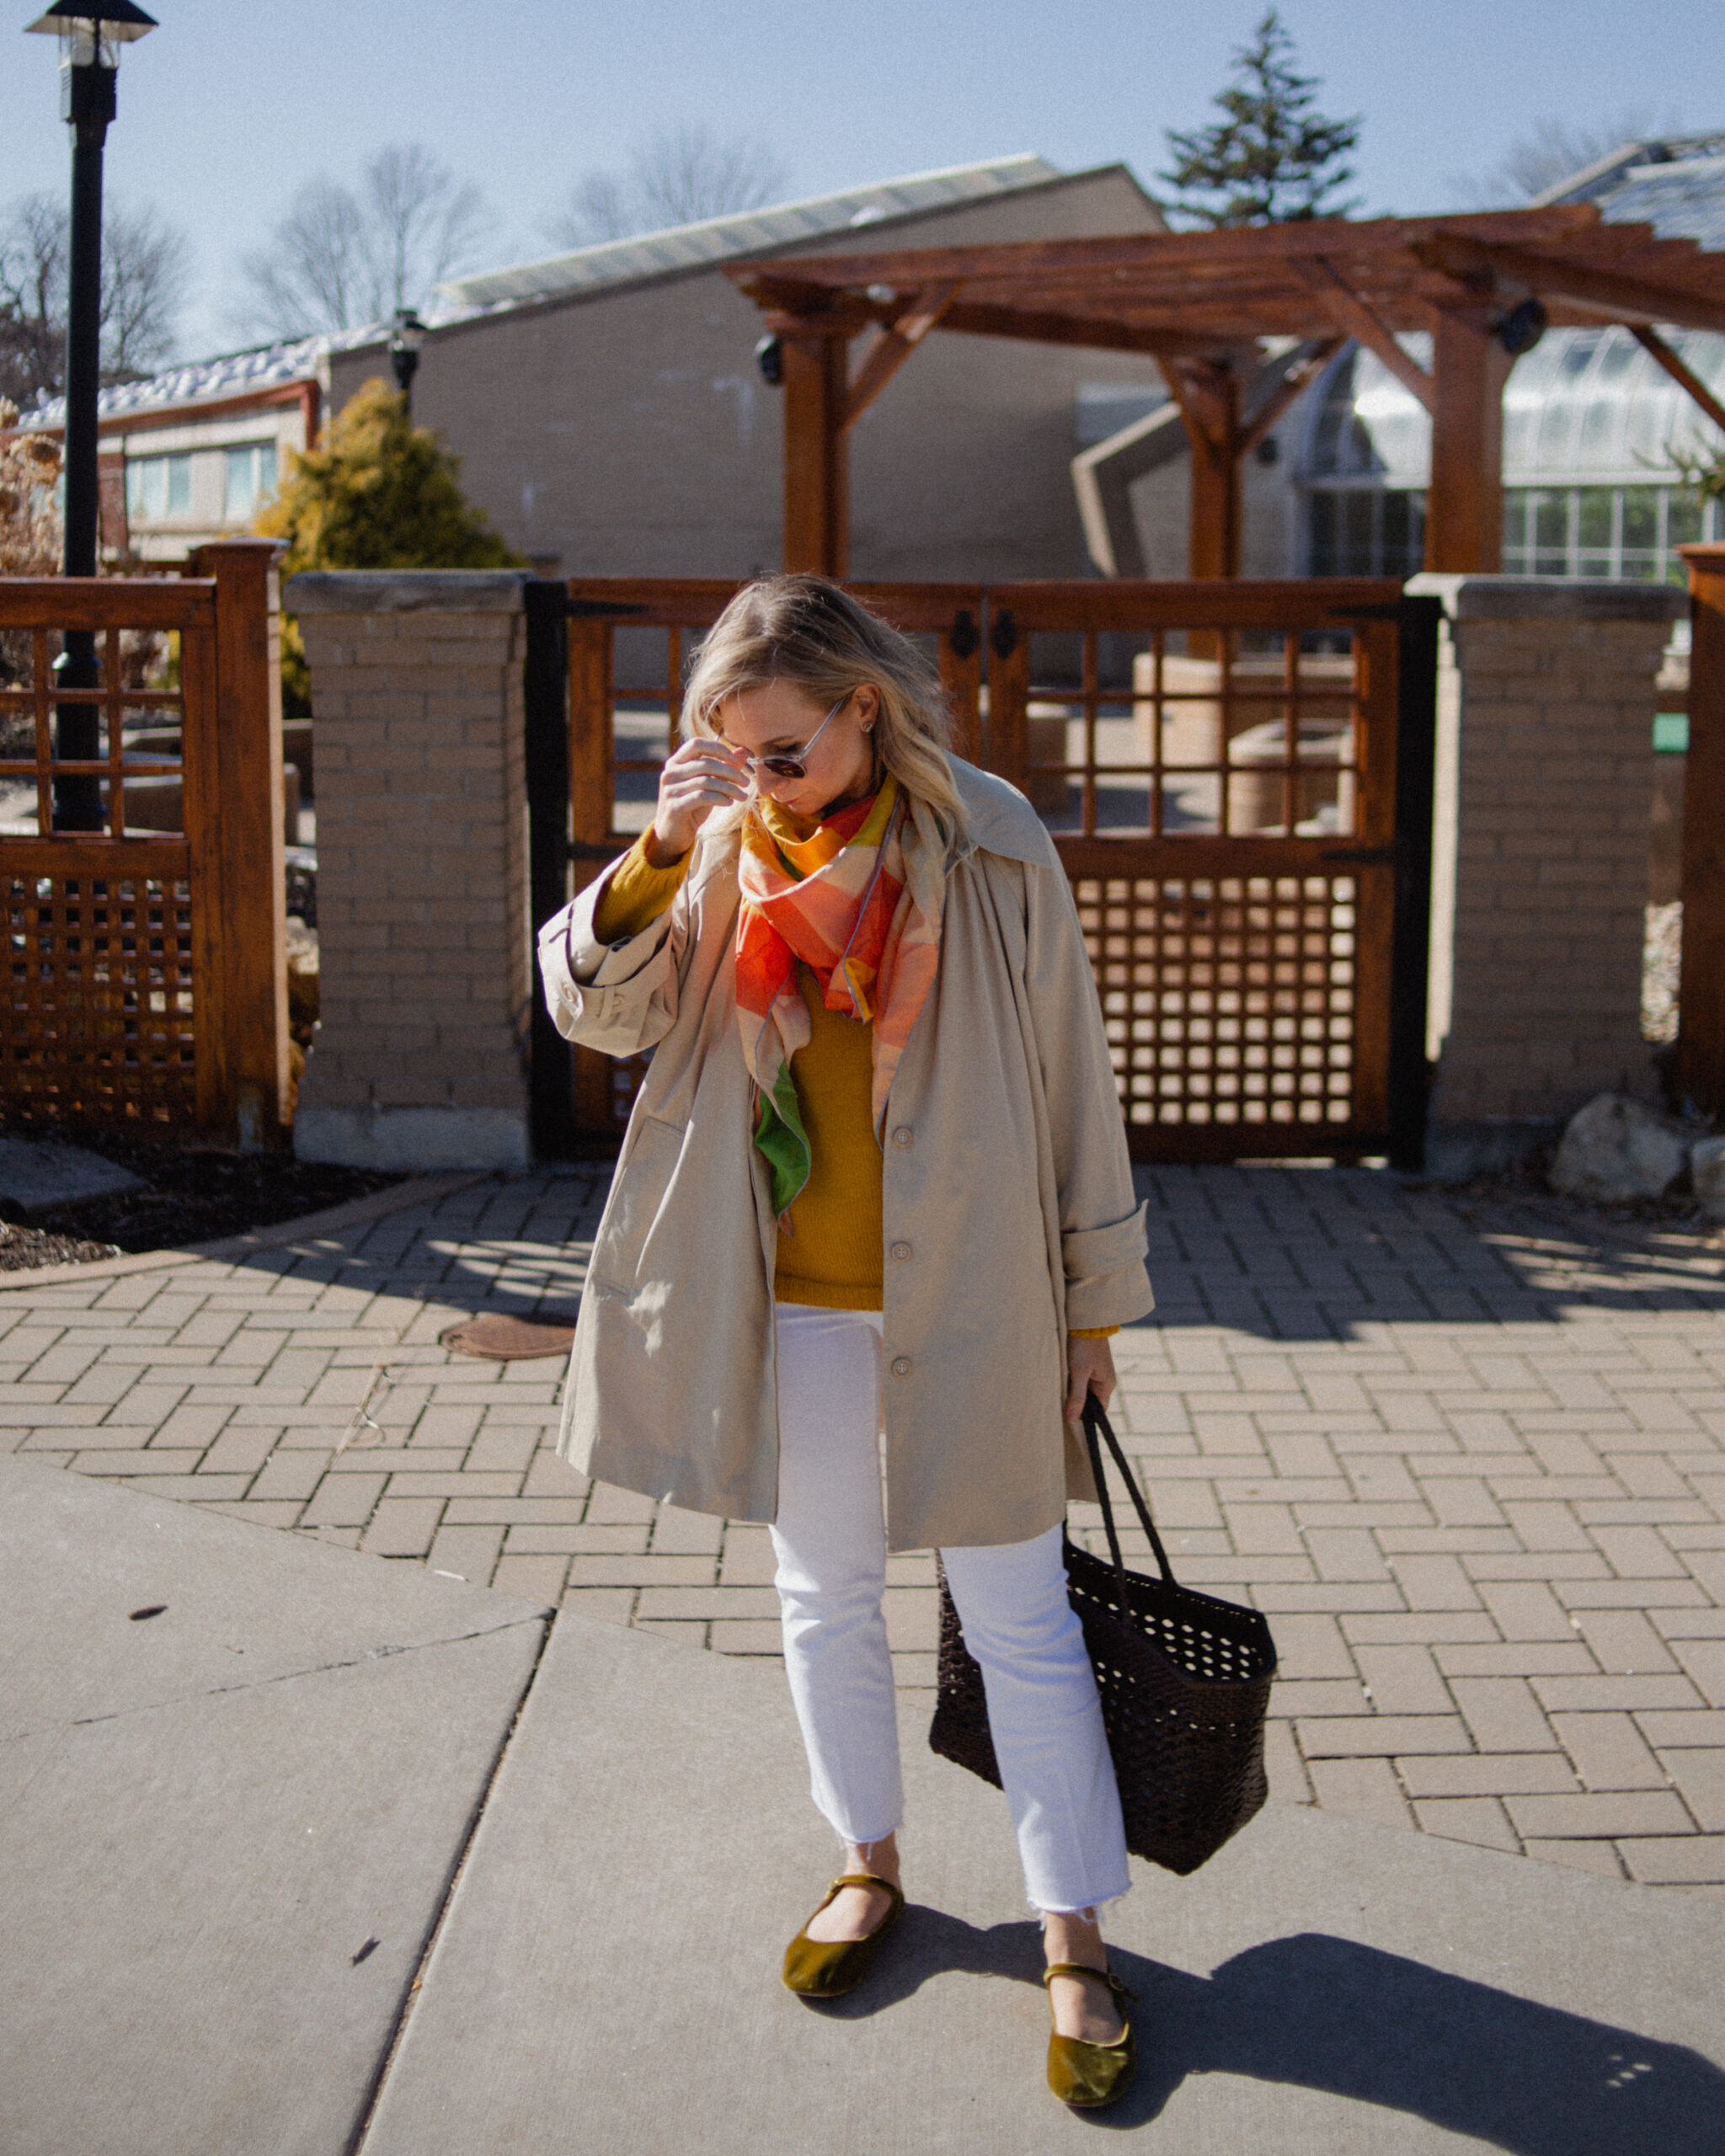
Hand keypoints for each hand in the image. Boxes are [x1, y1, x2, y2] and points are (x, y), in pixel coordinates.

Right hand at [647, 737, 749, 863]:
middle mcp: (670, 773)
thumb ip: (723, 768)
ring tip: (742, 796)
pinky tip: (729, 802)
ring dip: (729, 788)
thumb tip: (743, 752)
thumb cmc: (692, 806)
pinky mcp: (674, 806)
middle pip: (706, 764)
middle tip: (746, 782)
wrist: (673, 834)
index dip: (718, 748)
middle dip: (731, 772)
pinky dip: (719, 798)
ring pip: (706, 781)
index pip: (696, 744)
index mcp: (676, 762)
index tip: (736, 760)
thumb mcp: (709, 785)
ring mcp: (670, 790)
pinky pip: (701, 797)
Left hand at [1064, 1333, 1115, 1422]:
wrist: (1086, 1322)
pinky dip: (1072, 1381)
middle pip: (1091, 1401)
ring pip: (1084, 1390)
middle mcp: (1104, 1380)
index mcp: (1107, 1385)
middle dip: (1077, 1403)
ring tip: (1061, 1390)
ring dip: (1073, 1391)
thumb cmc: (1084, 1346)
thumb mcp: (1079, 1373)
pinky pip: (1081, 1379)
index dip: (1087, 1416)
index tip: (1071, 1418)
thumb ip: (1077, 1396)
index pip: (1100, 1410)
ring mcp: (1097, 1372)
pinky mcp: (1089, 1364)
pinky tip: (1062, 1378)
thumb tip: (1073, 1419)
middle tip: (1062, 1403)